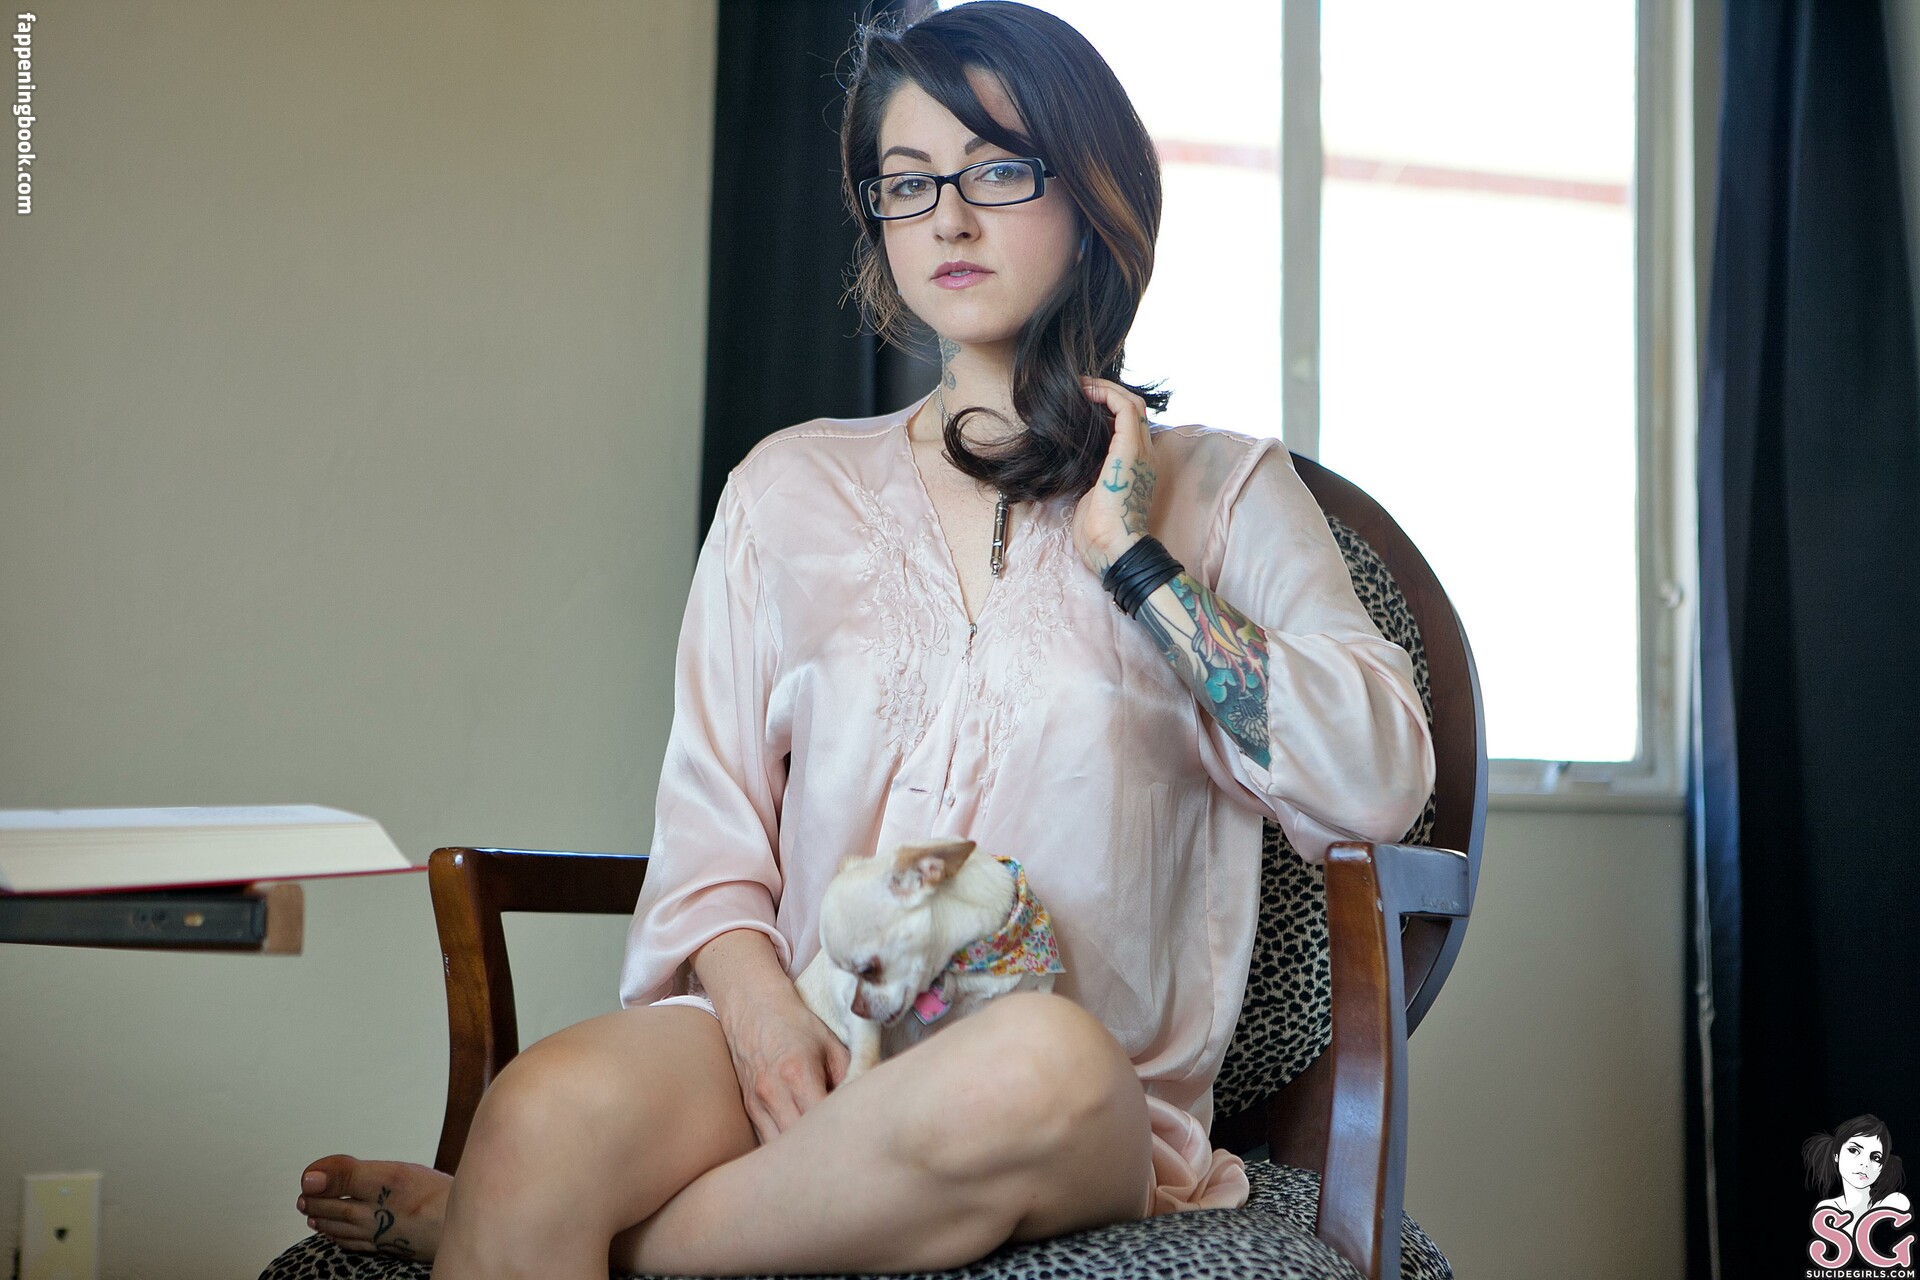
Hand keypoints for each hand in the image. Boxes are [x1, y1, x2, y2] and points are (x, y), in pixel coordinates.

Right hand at [717, 987, 852, 1145]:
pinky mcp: (749, 1108)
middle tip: (844, 1152)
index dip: (841, 1134)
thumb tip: (869, 1103)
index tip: (858, 1137)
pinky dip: (784, 1148)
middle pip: (799, 1143)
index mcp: (798, 1074)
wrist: (752, 1007)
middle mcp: (773, 1093)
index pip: (822, 1121)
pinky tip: (802, 1145)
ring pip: (778, 1149)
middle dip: (821, 1151)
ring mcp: (756, 1103)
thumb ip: (850, 1076)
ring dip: (800, 1154)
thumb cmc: (796, 1024)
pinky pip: (766, 1141)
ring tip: (823, 1153)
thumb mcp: (831, 1044)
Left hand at [1072, 377, 1154, 577]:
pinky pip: (1124, 407)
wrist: (1112, 548)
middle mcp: (1144, 455)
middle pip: (1133, 409)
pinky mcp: (1131, 448)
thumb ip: (1089, 475)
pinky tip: (1085, 392)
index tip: (1080, 404)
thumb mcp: (1091, 495)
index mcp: (1135, 467)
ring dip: (1105, 389)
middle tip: (1079, 389)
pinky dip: (1106, 394)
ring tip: (1080, 385)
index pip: (1128, 426)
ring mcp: (1141, 450)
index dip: (1106, 409)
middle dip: (1106, 394)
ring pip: (1131, 403)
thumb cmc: (1099, 533)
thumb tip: (1070, 463)